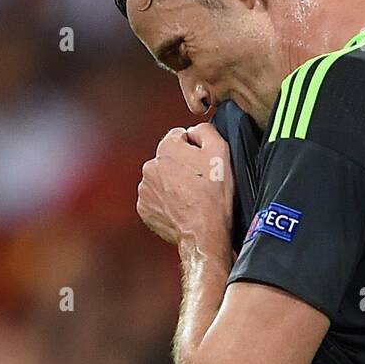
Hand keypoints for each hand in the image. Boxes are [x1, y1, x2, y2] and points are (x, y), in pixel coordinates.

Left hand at [137, 123, 233, 264]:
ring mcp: (144, 189)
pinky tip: (181, 209)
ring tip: (191, 198)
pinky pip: (155, 199)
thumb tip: (194, 130)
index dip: (195, 149)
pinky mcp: (144, 209)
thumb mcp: (221, 151)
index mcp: (166, 148)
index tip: (204, 165)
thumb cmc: (214, 195)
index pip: (179, 137)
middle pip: (168, 159)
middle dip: (181, 167)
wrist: (204, 233)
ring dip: (172, 185)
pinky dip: (166, 202)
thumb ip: (205, 130)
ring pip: (161, 180)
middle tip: (199, 184)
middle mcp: (150, 166)